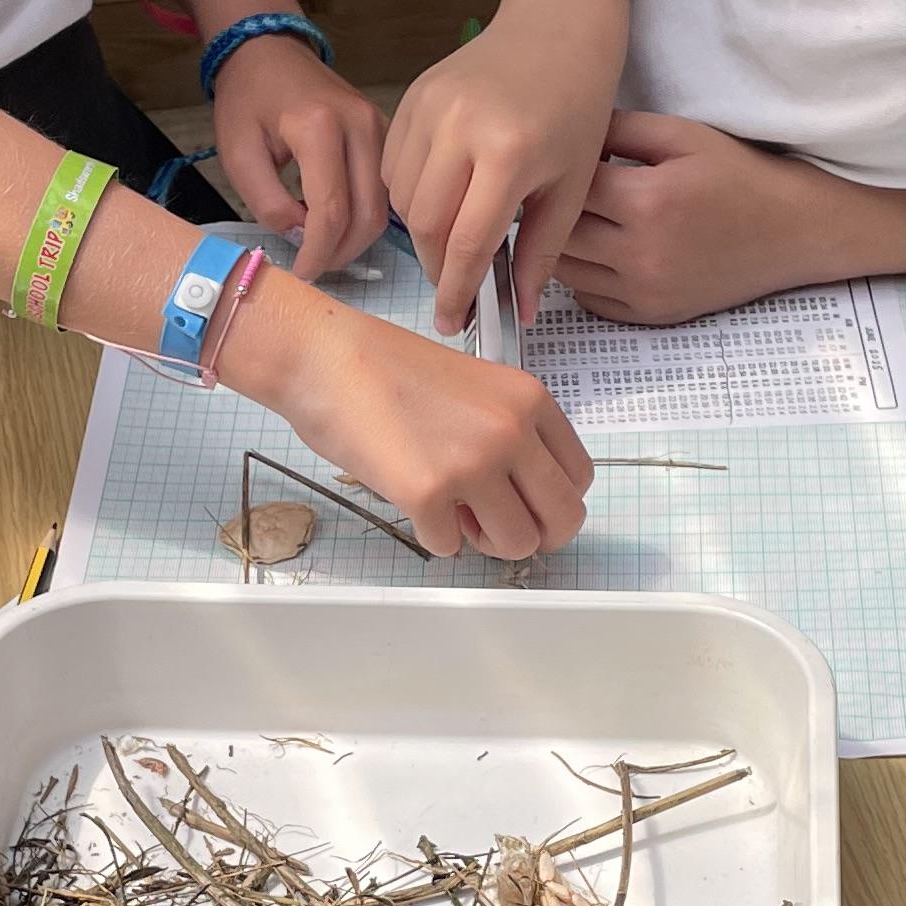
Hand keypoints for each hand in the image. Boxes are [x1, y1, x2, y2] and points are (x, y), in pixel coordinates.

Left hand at [208, 34, 388, 278]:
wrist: (269, 52)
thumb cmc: (247, 100)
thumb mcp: (238, 154)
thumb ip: (268, 202)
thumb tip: (302, 235)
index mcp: (319, 127)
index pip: (331, 210)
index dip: (319, 252)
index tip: (303, 272)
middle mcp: (360, 125)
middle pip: (368, 214)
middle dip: (341, 252)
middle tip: (315, 265)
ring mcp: (380, 127)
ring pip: (384, 206)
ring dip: (356, 237)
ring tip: (324, 245)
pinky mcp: (386, 133)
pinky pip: (386, 188)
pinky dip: (365, 214)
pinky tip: (337, 219)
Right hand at [227, 273, 590, 560]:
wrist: (326, 357)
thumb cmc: (386, 369)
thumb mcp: (477, 388)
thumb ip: (510, 434)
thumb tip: (524, 496)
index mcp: (529, 400)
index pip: (579, 477)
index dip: (552, 501)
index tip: (526, 504)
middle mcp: (511, 431)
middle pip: (562, 519)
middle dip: (534, 535)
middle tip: (498, 528)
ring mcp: (472, 463)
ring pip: (515, 544)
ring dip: (484, 541)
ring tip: (453, 512)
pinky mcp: (428, 493)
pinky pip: (450, 548)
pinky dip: (432, 535)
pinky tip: (411, 499)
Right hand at [382, 24, 620, 335]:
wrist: (557, 28)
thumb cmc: (576, 107)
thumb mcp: (573, 186)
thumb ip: (541, 252)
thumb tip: (519, 312)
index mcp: (509, 151)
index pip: (467, 241)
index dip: (457, 289)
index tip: (455, 321)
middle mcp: (460, 127)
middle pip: (424, 224)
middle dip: (436, 266)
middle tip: (455, 286)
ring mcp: (430, 107)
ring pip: (401, 197)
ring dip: (421, 231)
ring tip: (452, 240)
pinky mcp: (412, 95)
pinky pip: (393, 164)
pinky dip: (409, 194)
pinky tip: (440, 198)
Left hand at [553, 111, 830, 326]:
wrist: (793, 231)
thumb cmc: (740, 176)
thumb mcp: (684, 135)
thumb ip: (622, 129)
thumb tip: (568, 133)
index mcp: (648, 201)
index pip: (570, 187)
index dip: (560, 169)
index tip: (563, 158)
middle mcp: (641, 254)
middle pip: (558, 233)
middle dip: (552, 209)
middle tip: (558, 188)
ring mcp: (646, 291)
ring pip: (566, 271)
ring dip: (561, 243)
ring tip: (577, 217)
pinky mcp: (653, 314)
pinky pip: (590, 301)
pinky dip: (584, 276)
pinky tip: (600, 250)